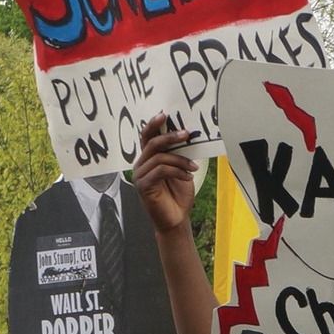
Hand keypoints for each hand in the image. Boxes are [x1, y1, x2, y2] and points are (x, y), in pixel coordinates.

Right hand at [134, 115, 199, 232]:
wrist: (176, 219)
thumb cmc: (178, 195)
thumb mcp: (182, 170)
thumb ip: (179, 154)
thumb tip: (188, 135)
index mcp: (148, 158)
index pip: (147, 136)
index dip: (153, 124)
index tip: (165, 114)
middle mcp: (141, 164)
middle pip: (152, 143)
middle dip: (170, 137)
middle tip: (186, 134)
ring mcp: (140, 175)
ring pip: (159, 157)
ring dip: (180, 160)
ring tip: (193, 167)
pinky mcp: (143, 185)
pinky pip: (160, 171)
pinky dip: (177, 171)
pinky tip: (188, 176)